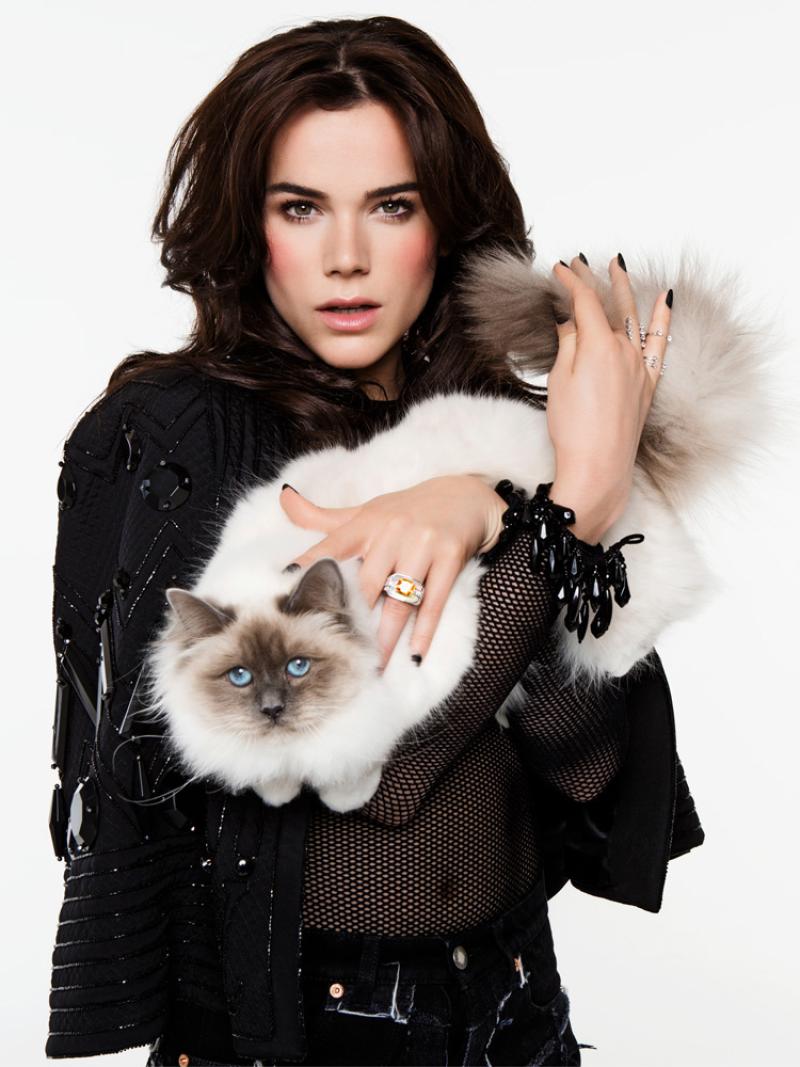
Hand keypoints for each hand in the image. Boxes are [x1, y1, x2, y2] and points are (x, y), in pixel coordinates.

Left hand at [279, 475, 506, 670]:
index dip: (308, 572)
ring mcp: (422, 543)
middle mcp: (392, 531)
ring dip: (385, 636)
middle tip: (336, 653)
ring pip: (399, 598)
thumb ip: (323, 516)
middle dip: (351, 620)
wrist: (467, 495)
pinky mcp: (450, 556)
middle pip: (365, 584)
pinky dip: (424, 629)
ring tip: (372, 664)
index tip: (288, 600)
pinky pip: (435, 600)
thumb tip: (283, 498)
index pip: (330, 549)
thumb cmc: (408, 509)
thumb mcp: (367, 509)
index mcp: (366, 522)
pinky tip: (415, 653)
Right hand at [547, 253, 671, 540]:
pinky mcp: (648, 383)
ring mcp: (640, 365)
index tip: (559, 269)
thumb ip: (567, 344)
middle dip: (596, 279)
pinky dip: (663, 319)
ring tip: (620, 268)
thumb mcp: (560, 381)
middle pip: (610, 304)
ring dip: (626, 290)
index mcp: (598, 345)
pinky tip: (666, 301)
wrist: (599, 466)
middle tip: (585, 261)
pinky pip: (659, 342)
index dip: (571, 282)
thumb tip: (569, 321)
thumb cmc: (574, 428)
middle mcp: (624, 349)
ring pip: (634, 317)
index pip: (584, 301)